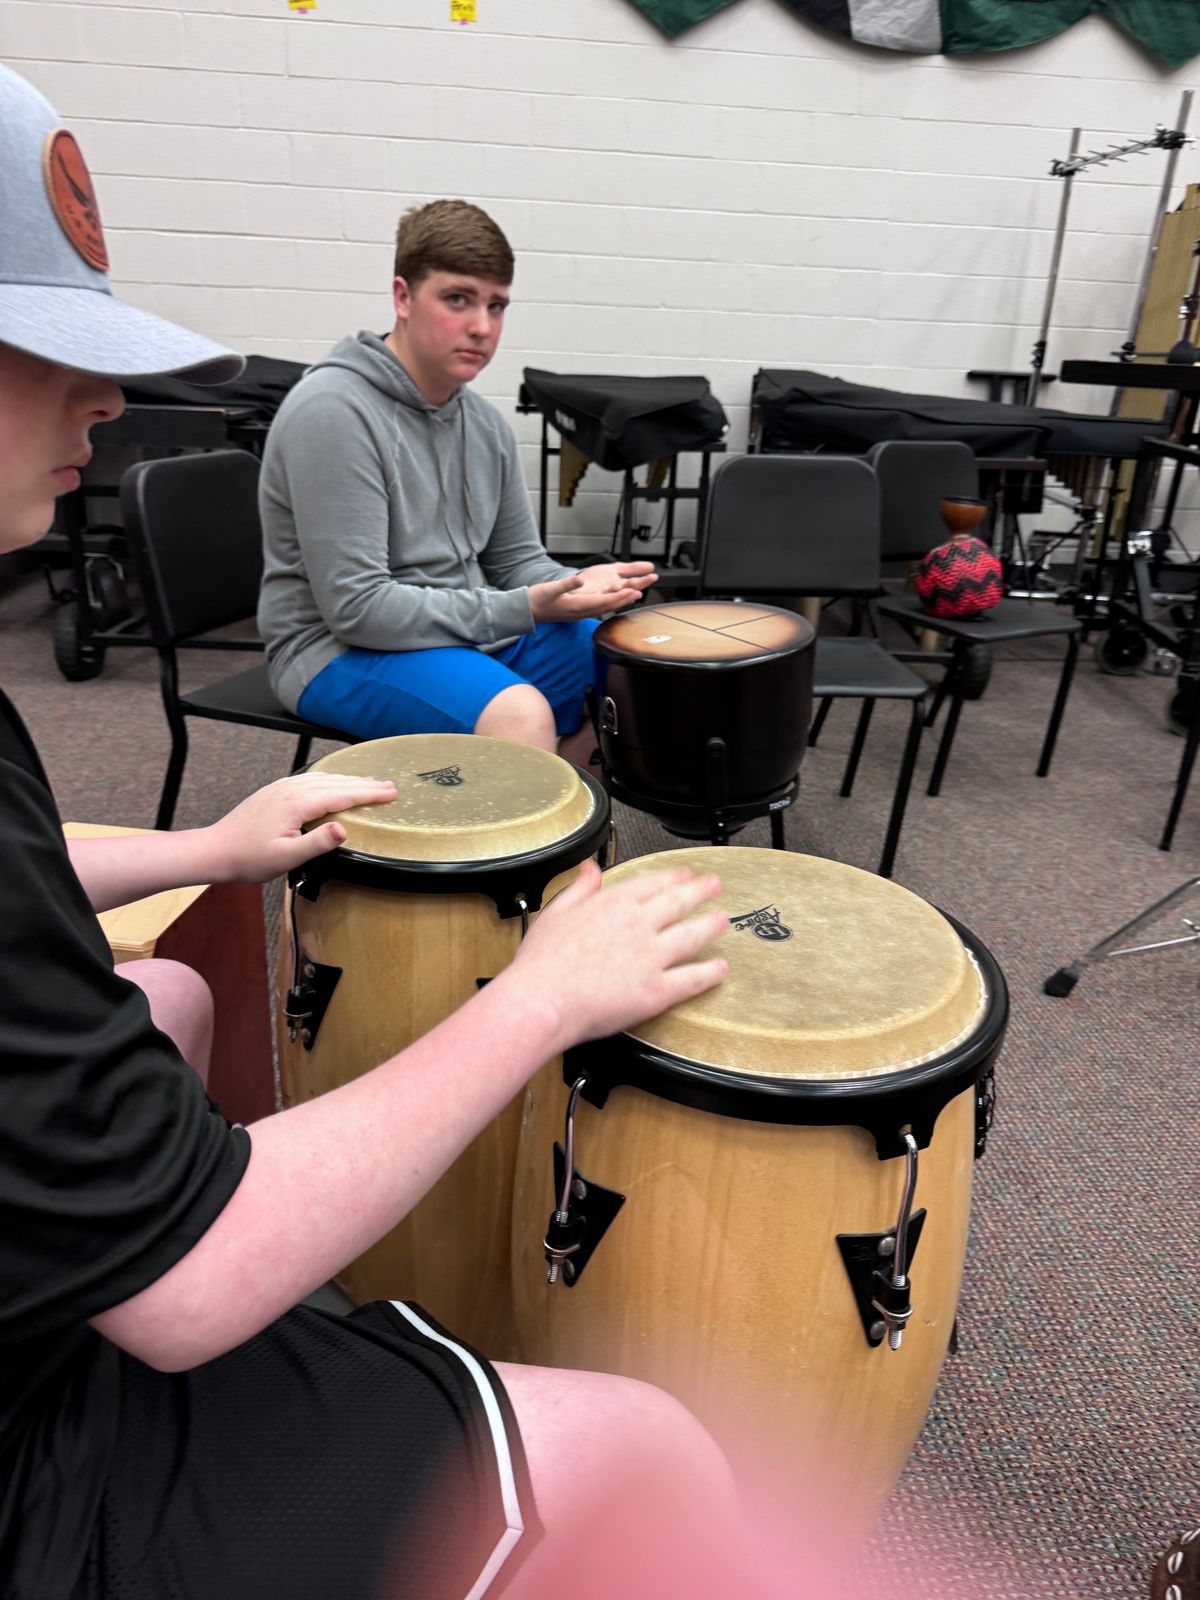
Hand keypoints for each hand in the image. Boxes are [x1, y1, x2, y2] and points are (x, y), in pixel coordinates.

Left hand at [201, 771, 397, 883]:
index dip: (369, 794)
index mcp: (297, 803)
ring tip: (368, 783)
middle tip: (389, 786)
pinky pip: (309, 779)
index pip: (342, 794)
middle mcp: (291, 789)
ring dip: (348, 780)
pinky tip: (333, 784)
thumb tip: (343, 829)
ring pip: (323, 778)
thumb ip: (317, 843)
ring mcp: (282, 788)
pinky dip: (329, 780)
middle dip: (365, 784)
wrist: (216, 850)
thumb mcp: (287, 858)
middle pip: (336, 782)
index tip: (391, 793)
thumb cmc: (249, 858)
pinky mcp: (274, 791)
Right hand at [499, 862, 727, 1051]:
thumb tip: (591, 869)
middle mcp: (638, 926)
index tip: (683, 875)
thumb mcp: (556, 911)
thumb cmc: (542, 963)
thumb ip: (579, 888)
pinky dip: (710, 973)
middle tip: (715, 886)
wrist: (542, 999)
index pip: (652, 883)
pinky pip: (691, 979)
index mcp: (614, 904)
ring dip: (712, 926)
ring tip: (724, 920)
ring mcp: (651, 957)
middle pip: (679, 902)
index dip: (672, 878)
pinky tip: (721, 968)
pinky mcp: (656, 991)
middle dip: (701, 891)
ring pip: (692, 936)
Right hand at [529, 561, 656, 622]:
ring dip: (621, 600)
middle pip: (608, 606)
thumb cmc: (537, 601)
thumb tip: (579, 579)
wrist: (527, 612)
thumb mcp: (549, 589)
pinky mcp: (579, 609)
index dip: (618, 597)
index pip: (603, 603)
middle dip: (625, 598)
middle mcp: (582, 611)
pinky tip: (616, 597)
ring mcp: (581, 612)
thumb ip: (566, 584)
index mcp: (576, 606)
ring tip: (635, 593)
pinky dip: (611, 601)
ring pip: (606, 606)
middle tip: (641, 590)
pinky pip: (599, 606)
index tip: (631, 591)